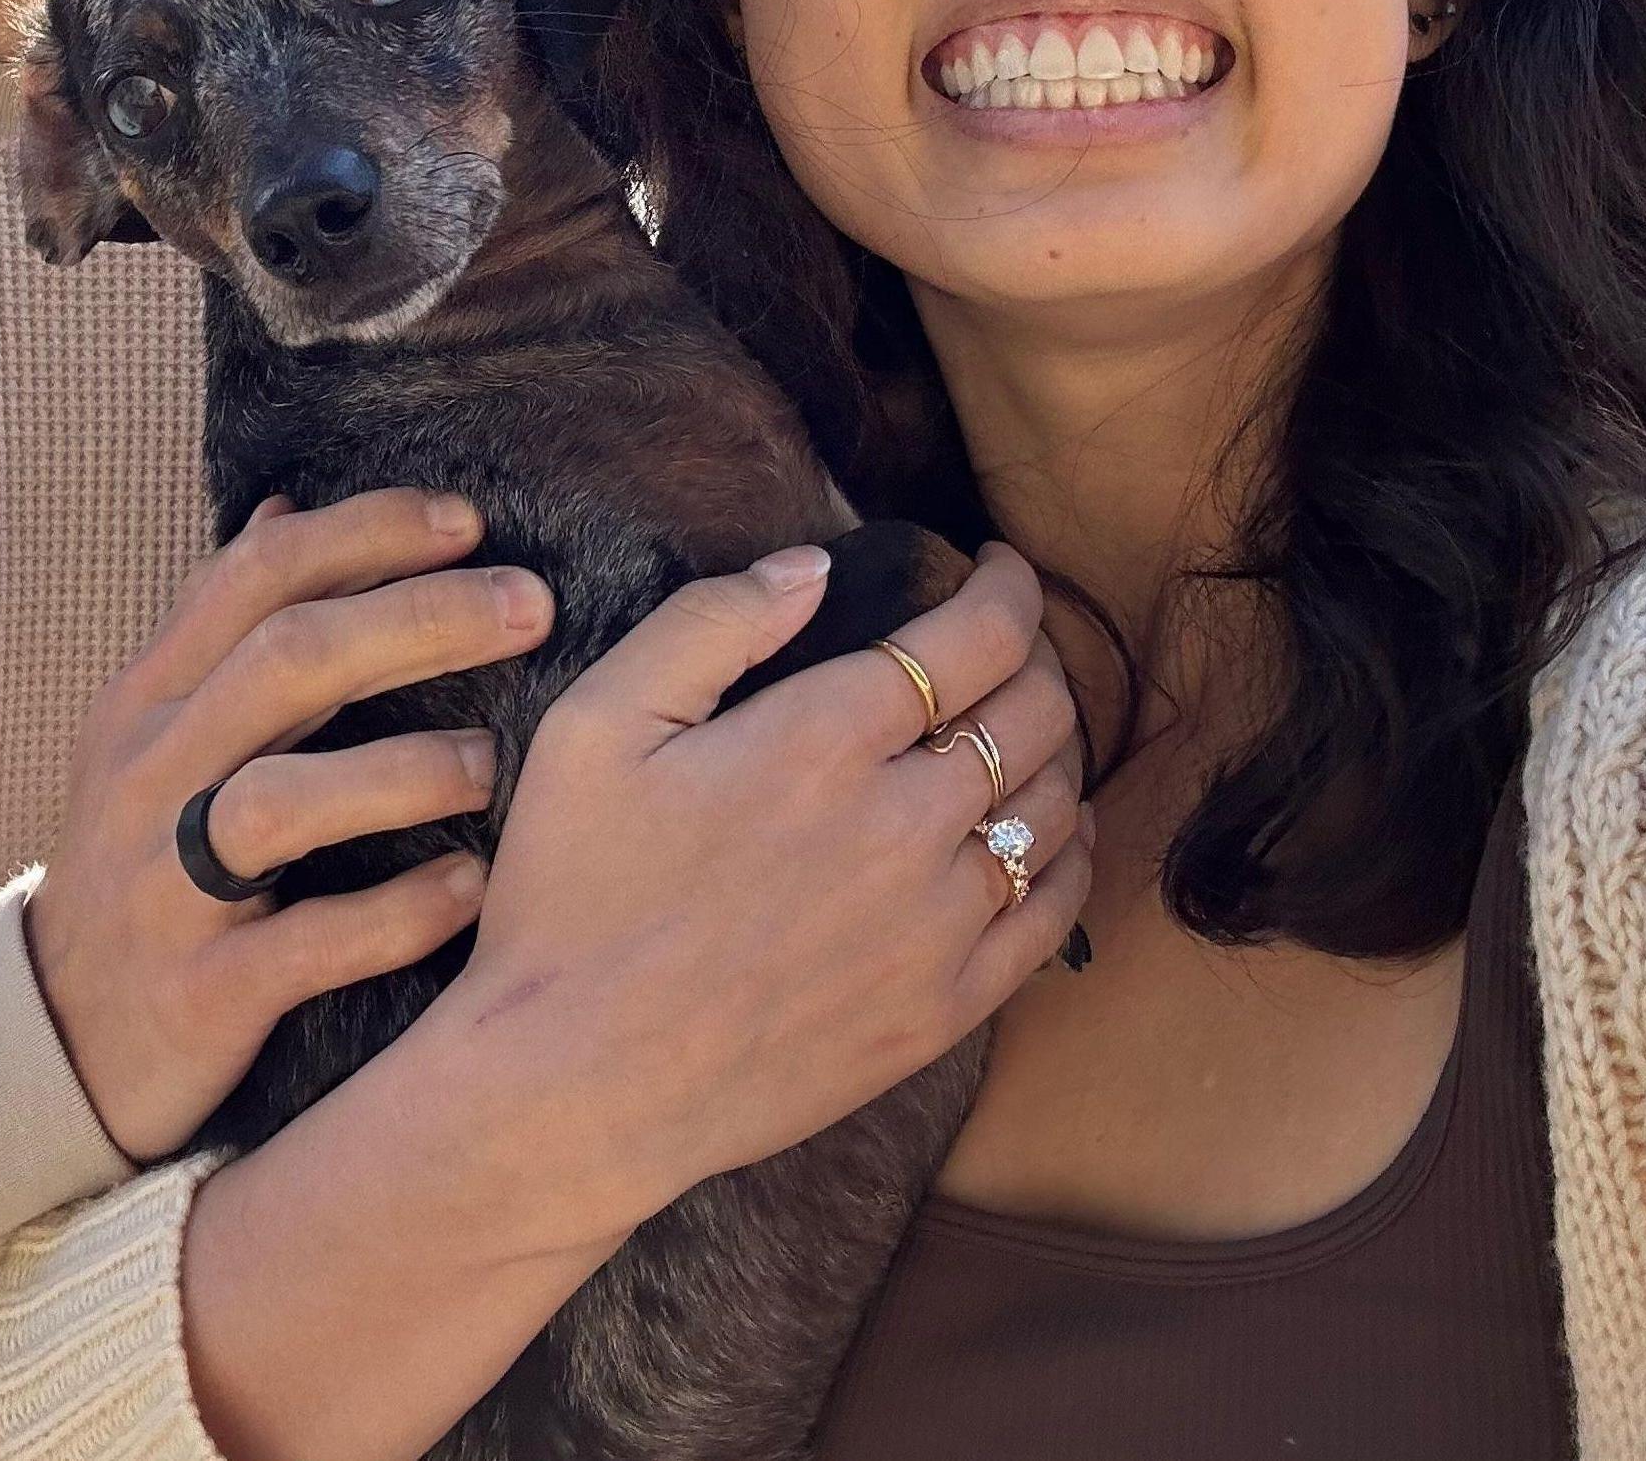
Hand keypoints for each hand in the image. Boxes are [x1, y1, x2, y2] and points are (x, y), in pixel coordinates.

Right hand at [28, 487, 551, 1163]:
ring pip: (281, 803)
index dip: (365, 533)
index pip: (254, 575)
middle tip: (530, 605)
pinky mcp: (201, 993)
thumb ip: (219, 625)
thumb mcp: (153, 732)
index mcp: (148, 698)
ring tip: (491, 762)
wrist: (52, 1040)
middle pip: (285, 662)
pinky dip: (395, 913)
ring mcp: (168, 887)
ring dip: (401, 770)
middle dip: (417, 619)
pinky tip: (469, 889)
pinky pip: (306, 946)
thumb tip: (286, 504)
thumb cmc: (140, 862)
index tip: (470, 522)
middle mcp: (150, 775)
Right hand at [413, 538, 1086, 1248]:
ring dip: (1057, 742)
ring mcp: (935, 926)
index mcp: (822, 739)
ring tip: (1027, 719)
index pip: (975, 636)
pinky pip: (1054, 915)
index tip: (996, 567)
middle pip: (1033, 711)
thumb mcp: (596, 722)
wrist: (580, 1081)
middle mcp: (903, 824)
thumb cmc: (574, 892)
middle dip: (1037, 651)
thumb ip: (709, 623)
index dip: (1006, 587)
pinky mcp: (944, 1011)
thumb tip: (812, 565)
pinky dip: (1071, 851)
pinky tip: (1055, 825)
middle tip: (1007, 636)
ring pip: (1053, 803)